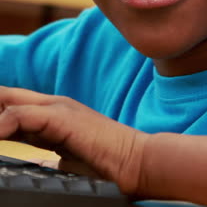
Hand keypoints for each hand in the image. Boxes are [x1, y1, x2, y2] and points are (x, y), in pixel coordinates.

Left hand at [0, 86, 148, 193]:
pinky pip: (19, 115)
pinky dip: (1, 126)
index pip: (11, 105)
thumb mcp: (65, 161)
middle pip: (5, 96)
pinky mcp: (62, 116)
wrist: (137, 162)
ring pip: (7, 100)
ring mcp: (58, 107)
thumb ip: (44, 158)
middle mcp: (52, 104)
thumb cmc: (106, 165)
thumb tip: (29, 167)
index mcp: (52, 114)